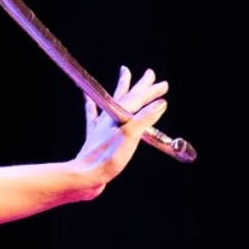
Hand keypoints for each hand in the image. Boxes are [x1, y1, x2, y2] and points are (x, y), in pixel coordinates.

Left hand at [73, 66, 167, 189]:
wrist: (85, 175)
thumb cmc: (107, 157)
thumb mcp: (131, 135)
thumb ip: (145, 118)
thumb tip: (160, 104)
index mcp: (119, 115)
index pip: (139, 98)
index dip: (152, 91)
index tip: (163, 85)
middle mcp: (109, 117)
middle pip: (128, 96)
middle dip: (140, 85)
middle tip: (149, 73)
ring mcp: (101, 126)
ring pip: (114, 101)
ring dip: (121, 89)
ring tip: (124, 75)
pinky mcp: (95, 138)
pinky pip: (93, 116)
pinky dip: (91, 106)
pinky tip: (87, 98)